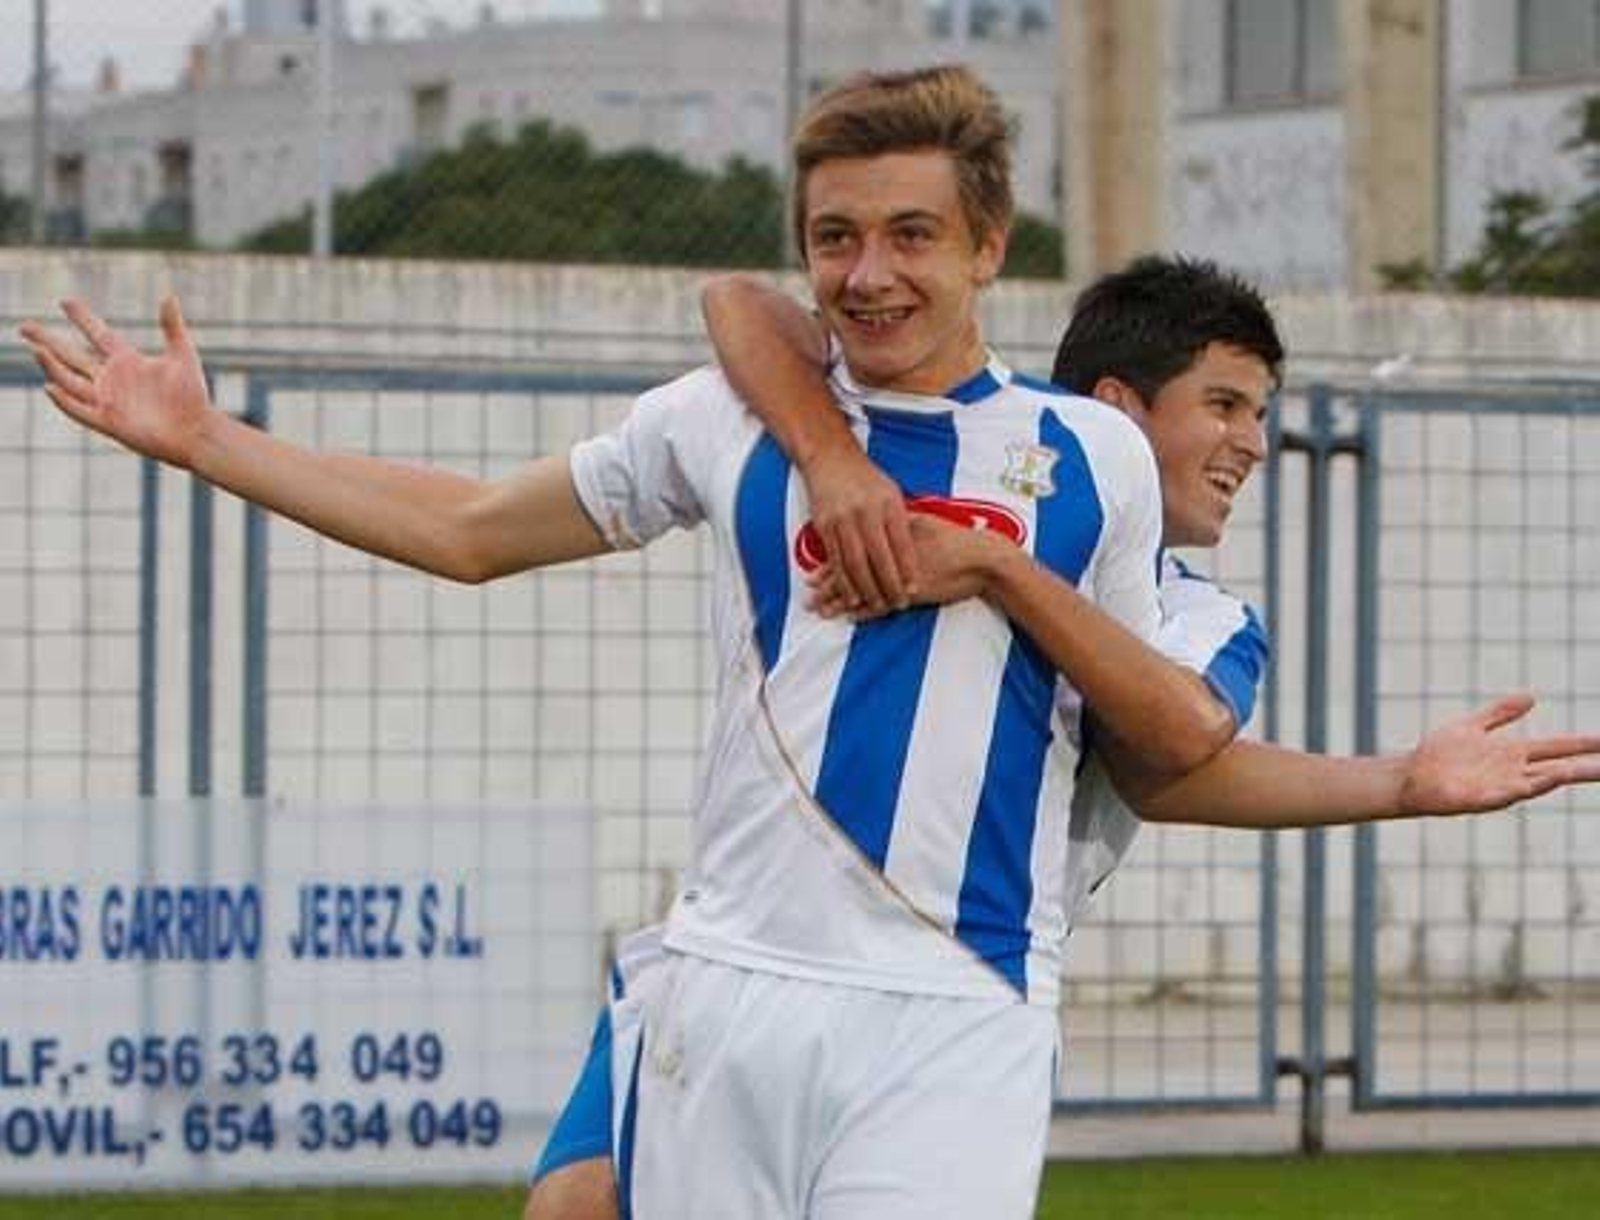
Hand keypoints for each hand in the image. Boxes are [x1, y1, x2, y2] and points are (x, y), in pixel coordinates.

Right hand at [19, 295, 212, 468]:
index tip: (65, 300)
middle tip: (24, 326)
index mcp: (127, 361)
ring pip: (70, 380)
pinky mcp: (109, 421)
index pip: (97, 334)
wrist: (196, 430)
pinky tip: (50, 386)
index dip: (82, 317)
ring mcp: (108, 400)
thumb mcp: (182, 355)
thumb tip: (169, 295)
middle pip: (72, 355)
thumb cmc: (192, 396)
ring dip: (52, 366)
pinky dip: (65, 400)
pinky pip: (80, 410)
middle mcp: (112, 378)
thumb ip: (172, 327)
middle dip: (48, 340)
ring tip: (36, 348)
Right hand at [798, 439, 918, 614]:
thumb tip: (918, 550)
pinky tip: (852, 595)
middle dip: (889, 585)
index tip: (914, 588)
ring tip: (877, 605)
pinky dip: (844, 581)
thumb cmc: (866, 478)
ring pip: (855, 563)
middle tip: (898, 604)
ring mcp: (842, 520)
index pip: (901, 542)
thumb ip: (902, 520)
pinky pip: (835, 560)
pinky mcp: (824, 526)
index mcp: (887, 503)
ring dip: (867, 589)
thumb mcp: (891, 492)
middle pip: (879, 557)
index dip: (908, 568)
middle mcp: (865, 512)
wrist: (830, 458)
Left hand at [808, 513, 1004, 619]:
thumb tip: (882, 518)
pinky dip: (864, 613)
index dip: (833, 561)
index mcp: (889, 536)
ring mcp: (898, 575)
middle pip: (852, 570)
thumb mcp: (924, 522)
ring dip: (839, 601)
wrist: (983, 560)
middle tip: (808, 592)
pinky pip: (881, 606)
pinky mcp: (910, 593)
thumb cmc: (956, 540)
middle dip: (828, 583)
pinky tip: (848, 618)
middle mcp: (889, 555)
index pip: (854, 549)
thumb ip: (900, 523)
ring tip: (819, 609)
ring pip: (862, 589)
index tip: (814, 569)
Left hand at [1399, 694, 1599, 815]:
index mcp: (1513, 753)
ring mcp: (1500, 786)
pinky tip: (1546, 778)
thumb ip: (1500, 713)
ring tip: (1589, 769)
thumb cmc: (1438, 754)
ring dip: (1563, 775)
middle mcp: (1513, 771)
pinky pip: (1511, 793)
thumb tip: (1532, 696)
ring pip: (1540, 782)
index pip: (1557, 747)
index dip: (1583, 744)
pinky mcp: (1482, 798)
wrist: (1409, 776)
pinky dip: (1530, 786)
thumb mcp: (1472, 726)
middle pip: (1559, 767)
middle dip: (1587, 766)